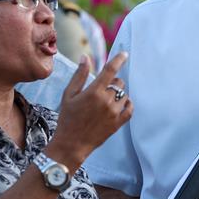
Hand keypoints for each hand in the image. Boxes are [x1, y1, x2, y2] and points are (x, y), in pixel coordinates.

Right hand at [48, 53, 132, 168]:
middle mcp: (106, 101)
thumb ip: (80, 75)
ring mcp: (114, 113)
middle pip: (119, 83)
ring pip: (124, 95)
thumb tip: (85, 57)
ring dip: (118, 94)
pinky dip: (127, 104)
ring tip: (106, 101)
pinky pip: (130, 108)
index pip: (111, 70)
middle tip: (102, 90)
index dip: (119, 60)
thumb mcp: (69, 95)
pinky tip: (119, 105)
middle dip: (113, 82)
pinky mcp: (118, 123)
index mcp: (94, 92)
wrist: (71, 144)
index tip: (124, 54)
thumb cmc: (67, 118)